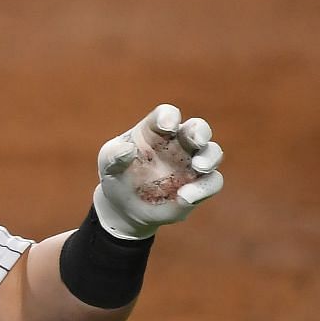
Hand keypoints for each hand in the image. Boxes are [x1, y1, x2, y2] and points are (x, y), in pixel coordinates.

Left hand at [93, 103, 224, 238]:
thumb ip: (115, 155)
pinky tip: (184, 197)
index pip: (167, 114)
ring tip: (198, 167)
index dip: (169, 117)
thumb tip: (127, 150)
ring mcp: (191, 164)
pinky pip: (212, 183)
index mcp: (155, 131)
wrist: (123, 205)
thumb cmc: (117, 174)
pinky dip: (202, 189)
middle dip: (200, 131)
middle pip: (198, 128)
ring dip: (210, 158)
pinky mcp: (199, 186)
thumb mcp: (108, 163)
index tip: (166, 126)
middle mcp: (178, 143)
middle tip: (197, 141)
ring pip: (212, 153)